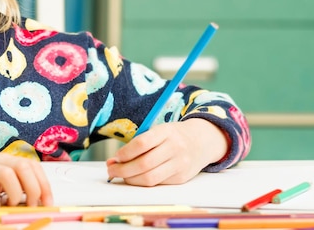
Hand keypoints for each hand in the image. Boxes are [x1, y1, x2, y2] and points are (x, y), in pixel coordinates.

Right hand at [0, 152, 53, 208]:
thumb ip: (8, 188)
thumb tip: (31, 204)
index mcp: (3, 160)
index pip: (31, 165)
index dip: (43, 183)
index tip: (48, 202)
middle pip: (23, 167)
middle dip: (34, 188)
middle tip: (32, 206)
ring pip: (7, 174)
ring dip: (15, 194)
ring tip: (11, 206)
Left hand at [106, 118, 227, 185]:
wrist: (202, 141)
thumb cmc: (173, 135)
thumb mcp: (159, 130)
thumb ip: (140, 143)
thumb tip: (115, 160)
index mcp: (166, 132)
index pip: (141, 144)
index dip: (124, 153)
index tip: (114, 157)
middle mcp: (175, 148)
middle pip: (143, 164)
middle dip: (122, 170)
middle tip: (111, 170)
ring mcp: (180, 164)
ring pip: (149, 178)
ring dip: (130, 179)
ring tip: (120, 175)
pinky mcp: (181, 178)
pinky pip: (157, 183)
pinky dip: (142, 182)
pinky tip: (135, 178)